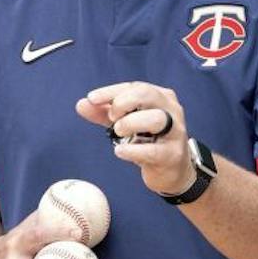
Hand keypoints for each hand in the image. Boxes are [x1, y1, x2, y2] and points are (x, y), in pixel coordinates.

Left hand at [76, 81, 193, 195]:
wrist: (172, 171)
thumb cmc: (150, 141)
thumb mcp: (126, 123)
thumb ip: (104, 113)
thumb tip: (82, 104)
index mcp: (161, 97)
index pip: (134, 87)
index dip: (111, 91)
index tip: (92, 98)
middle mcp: (172, 110)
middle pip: (147, 95)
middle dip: (122, 103)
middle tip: (111, 118)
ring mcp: (175, 132)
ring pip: (155, 119)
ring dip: (130, 123)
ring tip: (118, 132)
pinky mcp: (172, 155)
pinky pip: (153, 150)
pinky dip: (133, 150)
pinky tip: (120, 151)